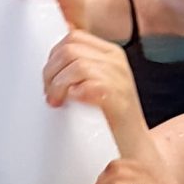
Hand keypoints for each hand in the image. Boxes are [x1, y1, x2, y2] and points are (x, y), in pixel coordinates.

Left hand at [42, 31, 144, 147]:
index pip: (74, 37)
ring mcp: (118, 77)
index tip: (50, 77)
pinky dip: (74, 94)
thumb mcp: (94, 83)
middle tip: (51, 93)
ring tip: (58, 101)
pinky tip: (74, 104)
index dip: (54, 56)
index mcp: (110, 53)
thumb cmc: (109, 118)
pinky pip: (87, 85)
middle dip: (51, 72)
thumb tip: (52, 57)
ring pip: (76, 65)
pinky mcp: (118, 96)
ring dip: (59, 85)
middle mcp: (116, 61)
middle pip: (70, 49)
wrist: (133, 146)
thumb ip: (77, 67)